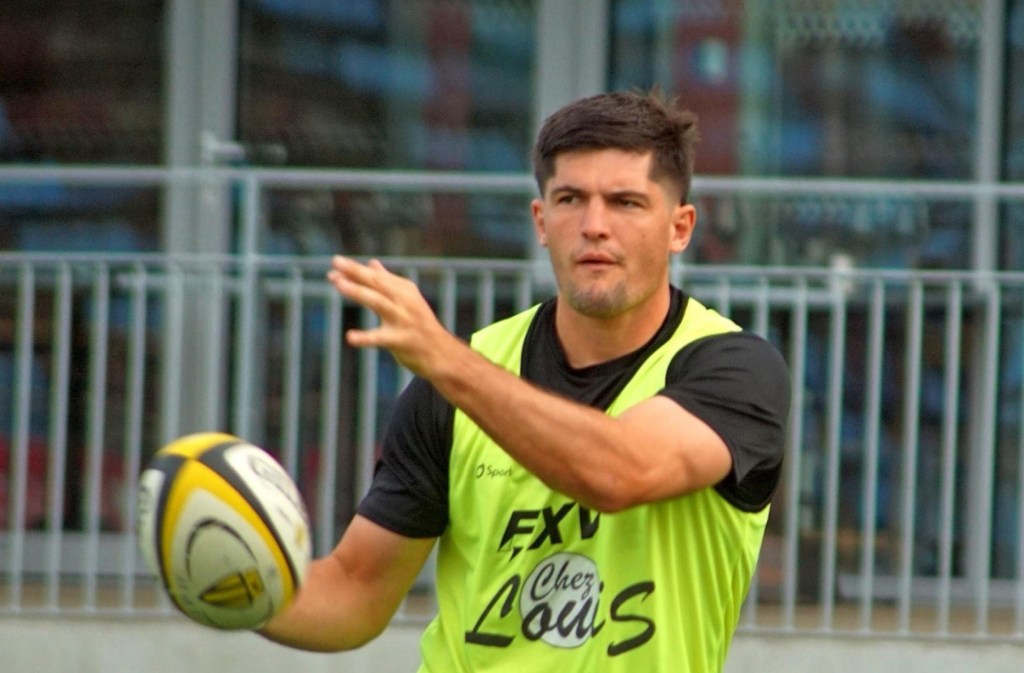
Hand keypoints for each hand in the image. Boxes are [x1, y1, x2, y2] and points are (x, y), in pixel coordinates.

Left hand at [326, 256, 458, 375]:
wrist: (441, 353)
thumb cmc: (419, 326)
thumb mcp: (407, 300)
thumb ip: (388, 282)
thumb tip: (372, 263)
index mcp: (405, 289)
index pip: (377, 276)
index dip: (356, 269)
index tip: (336, 263)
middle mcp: (405, 301)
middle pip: (377, 283)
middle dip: (356, 271)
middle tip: (335, 262)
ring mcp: (404, 320)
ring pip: (378, 302)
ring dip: (358, 291)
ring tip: (339, 284)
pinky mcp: (402, 340)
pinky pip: (381, 338)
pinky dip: (365, 337)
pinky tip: (350, 337)